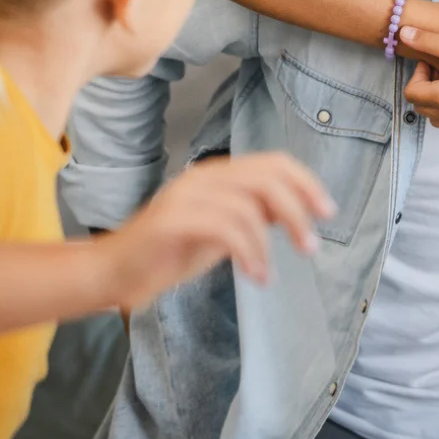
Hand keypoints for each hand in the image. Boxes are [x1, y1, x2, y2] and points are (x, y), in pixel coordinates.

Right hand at [98, 154, 335, 311]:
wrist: (111, 273)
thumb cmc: (169, 253)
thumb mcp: (224, 231)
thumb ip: (255, 215)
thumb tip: (295, 209)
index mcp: (218, 174)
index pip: (273, 162)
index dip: (305, 183)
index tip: (327, 212)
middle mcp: (203, 177)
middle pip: (267, 176)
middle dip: (298, 208)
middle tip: (311, 245)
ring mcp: (186, 195)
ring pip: (248, 203)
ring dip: (269, 241)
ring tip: (271, 272)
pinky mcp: (172, 220)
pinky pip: (225, 228)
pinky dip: (248, 252)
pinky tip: (256, 276)